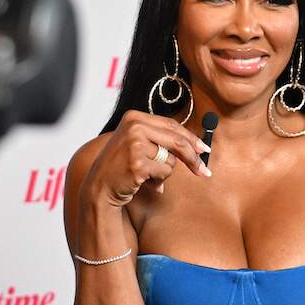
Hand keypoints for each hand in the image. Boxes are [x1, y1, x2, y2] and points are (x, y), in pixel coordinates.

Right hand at [84, 111, 210, 206]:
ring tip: (147, 175)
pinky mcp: (137, 163)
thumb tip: (194, 145)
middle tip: (204, 171)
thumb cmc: (121, 166)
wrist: (100, 186)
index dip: (190, 138)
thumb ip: (160, 139)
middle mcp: (134, 126)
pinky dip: (158, 181)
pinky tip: (142, 181)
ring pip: (171, 159)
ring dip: (164, 172)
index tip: (204, 149)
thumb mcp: (138, 144)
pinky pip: (164, 172)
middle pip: (177, 141)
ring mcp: (135, 144)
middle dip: (193, 158)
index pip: (171, 125)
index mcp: (134, 117)